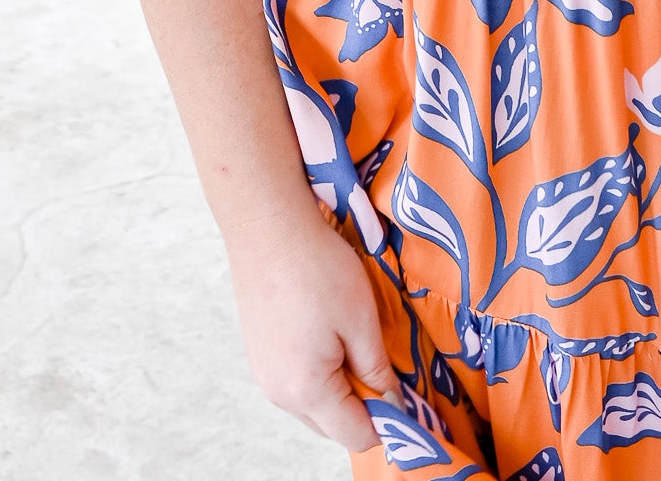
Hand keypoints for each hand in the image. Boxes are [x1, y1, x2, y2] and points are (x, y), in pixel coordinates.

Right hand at [224, 202, 397, 452]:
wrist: (266, 225)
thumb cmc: (316, 267)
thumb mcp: (361, 318)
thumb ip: (378, 370)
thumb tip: (394, 404)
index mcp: (307, 390)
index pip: (357, 436)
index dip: (388, 417)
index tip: (403, 386)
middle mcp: (279, 393)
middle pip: (333, 425)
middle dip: (362, 403)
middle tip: (376, 356)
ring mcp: (263, 374)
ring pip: (313, 403)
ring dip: (338, 385)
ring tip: (348, 335)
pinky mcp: (257, 353)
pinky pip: (295, 380)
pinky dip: (315, 369)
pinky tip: (323, 327)